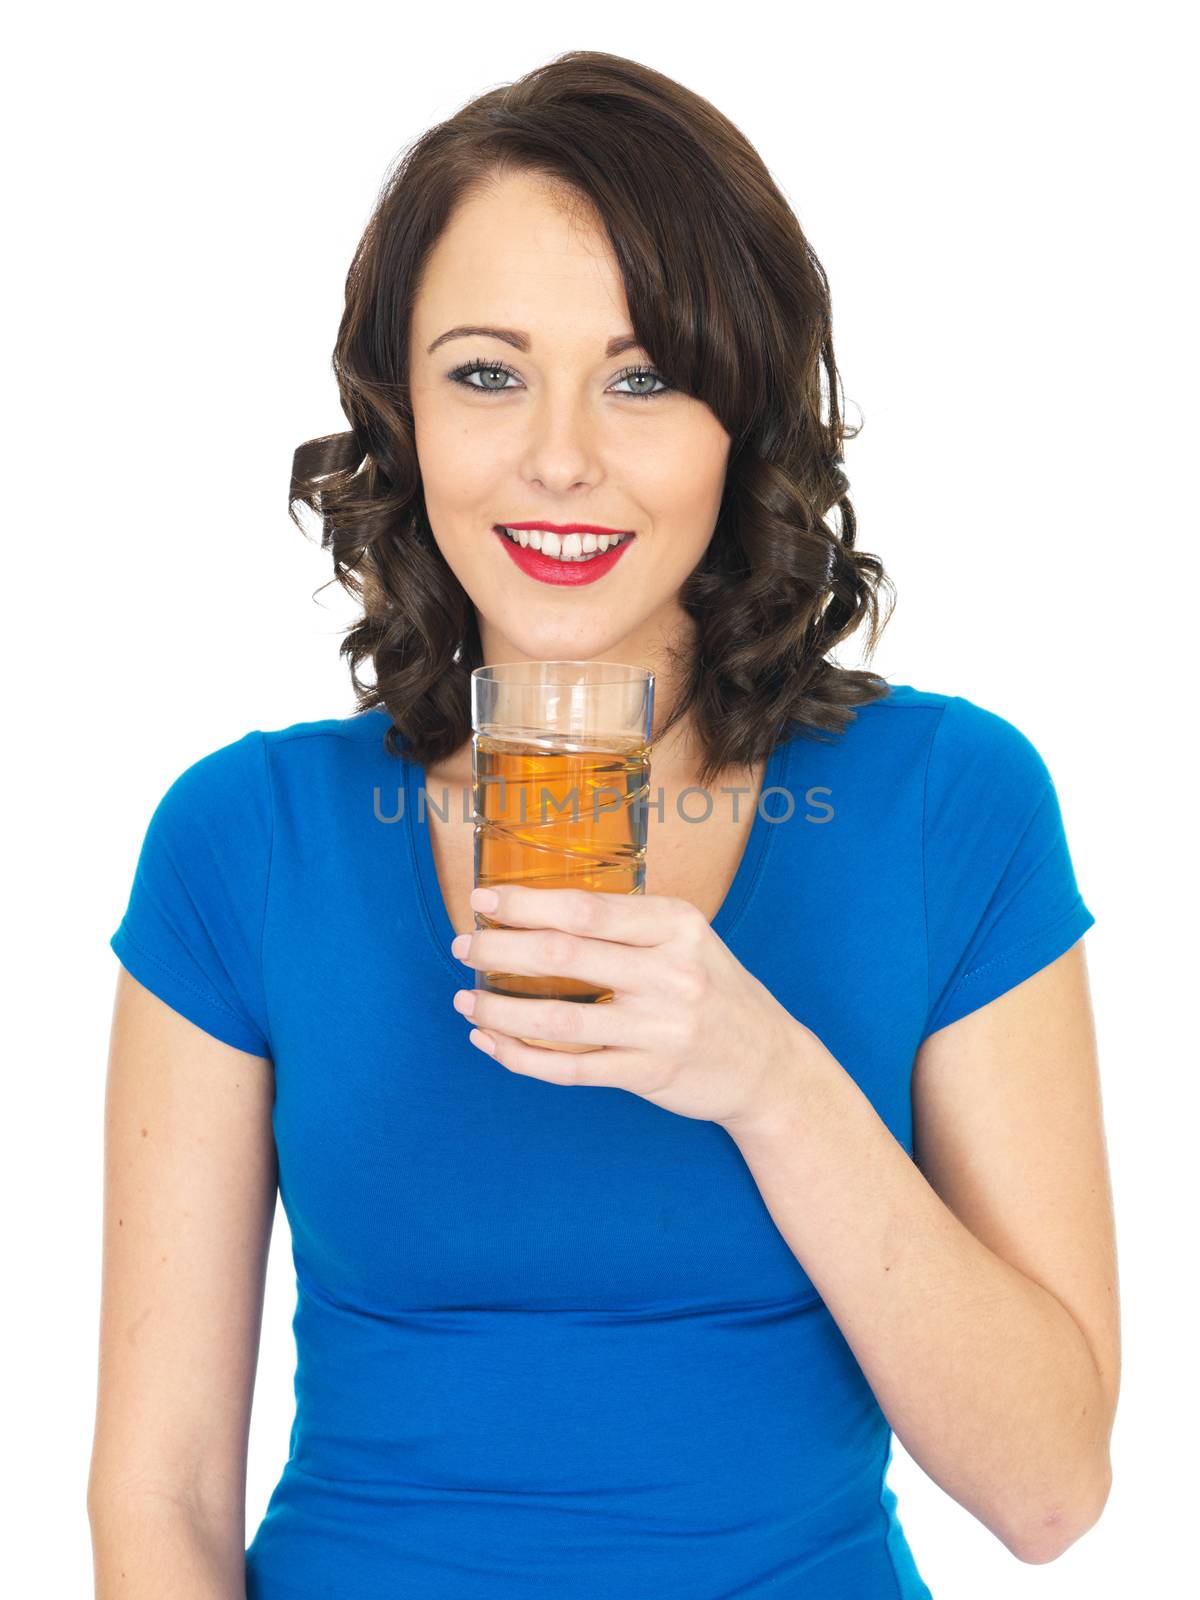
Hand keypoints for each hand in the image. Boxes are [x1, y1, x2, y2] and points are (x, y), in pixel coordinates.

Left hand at [449, 883, 811, 1134]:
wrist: (768, 1064)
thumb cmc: (713, 990)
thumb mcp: (688, 940)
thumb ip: (628, 925)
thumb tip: (538, 909)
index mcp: (677, 926)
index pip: (586, 908)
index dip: (525, 904)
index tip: (482, 899)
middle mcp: (671, 973)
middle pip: (564, 955)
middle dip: (500, 949)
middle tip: (464, 946)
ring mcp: (660, 1028)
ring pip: (558, 1019)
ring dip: (499, 1009)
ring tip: (466, 999)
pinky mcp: (648, 1074)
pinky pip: (569, 1069)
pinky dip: (520, 1056)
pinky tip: (491, 1042)